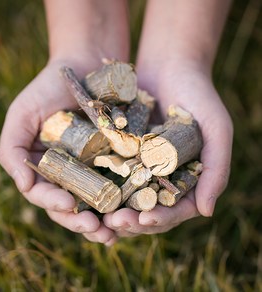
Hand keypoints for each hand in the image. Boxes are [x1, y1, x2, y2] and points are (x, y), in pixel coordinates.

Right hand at [0, 59, 116, 244]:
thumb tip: (24, 185)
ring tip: (115, 232)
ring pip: (96, 202)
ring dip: (104, 220)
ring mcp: (91, 168)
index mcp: (43, 167)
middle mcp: (66, 173)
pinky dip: (124, 200)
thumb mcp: (22, 115)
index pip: (44, 195)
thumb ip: (12, 150)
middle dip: (82, 222)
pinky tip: (132, 212)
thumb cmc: (48, 89)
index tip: (68, 205)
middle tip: (97, 231)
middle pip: (71, 206)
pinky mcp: (114, 160)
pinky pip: (119, 184)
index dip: (54, 205)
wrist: (83, 68)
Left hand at [103, 61, 232, 236]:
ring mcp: (141, 165)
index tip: (145, 219)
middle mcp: (163, 176)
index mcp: (187, 178)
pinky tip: (89, 192)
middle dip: (133, 220)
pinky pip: (111, 173)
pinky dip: (101, 186)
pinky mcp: (122, 152)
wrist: (170, 66)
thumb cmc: (198, 96)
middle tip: (114, 224)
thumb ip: (217, 169)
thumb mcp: (216, 129)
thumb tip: (206, 212)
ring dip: (114, 210)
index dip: (162, 218)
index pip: (176, 209)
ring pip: (127, 197)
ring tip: (100, 216)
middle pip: (148, 207)